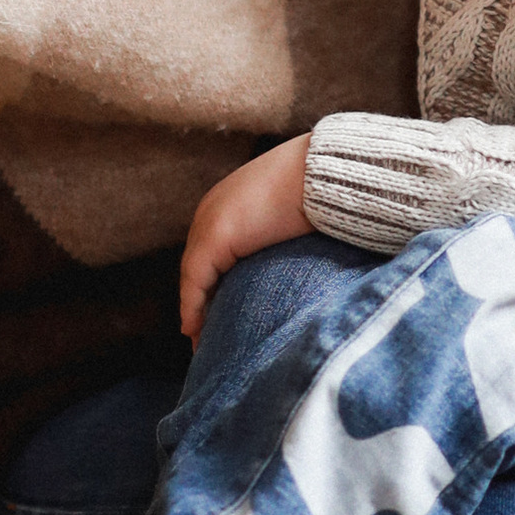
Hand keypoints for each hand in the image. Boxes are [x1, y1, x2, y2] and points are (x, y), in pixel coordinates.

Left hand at [180, 134, 314, 340]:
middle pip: (197, 264)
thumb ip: (281, 236)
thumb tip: (293, 259)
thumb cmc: (319, 191)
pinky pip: (195, 282)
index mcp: (228, 202)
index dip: (211, 281)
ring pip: (193, 276)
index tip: (215, 310)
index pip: (212, 250)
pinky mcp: (213, 239)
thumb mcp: (293, 215)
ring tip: (200, 341)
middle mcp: (211, 210)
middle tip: (203, 333)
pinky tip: (194, 331)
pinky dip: (193, 308)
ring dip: (195, 309)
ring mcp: (209, 223)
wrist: (322, 174)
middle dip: (200, 299)